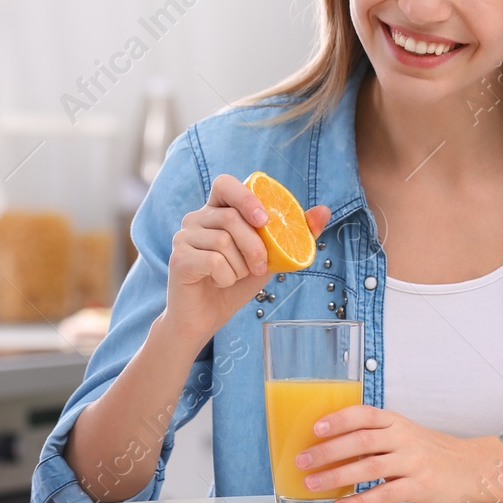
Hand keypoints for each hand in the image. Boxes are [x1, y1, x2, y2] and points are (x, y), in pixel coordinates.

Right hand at [161, 173, 330, 349]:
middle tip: (260, 267)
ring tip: (236, 276)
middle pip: (231, 217)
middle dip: (255, 246)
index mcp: (216, 211)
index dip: (246, 197)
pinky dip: (226, 277)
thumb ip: (294, 234)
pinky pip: (212, 261)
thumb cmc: (235, 283)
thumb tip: (324, 211)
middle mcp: (196, 218)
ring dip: (240, 266)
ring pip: (224, 241)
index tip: (265, 221)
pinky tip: (220, 283)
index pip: (225, 184)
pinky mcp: (178, 258)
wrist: (207, 318)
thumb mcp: (270, 257)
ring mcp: (184, 237)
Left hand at [293, 405, 502, 502]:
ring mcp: (413, 461)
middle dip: (327, 451)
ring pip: (369, 467)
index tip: (314, 428)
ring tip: (313, 484)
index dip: (338, 419)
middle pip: (361, 440)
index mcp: (396, 421)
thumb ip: (375, 437)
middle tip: (302, 461)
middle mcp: (404, 437)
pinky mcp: (420, 486)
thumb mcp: (404, 434)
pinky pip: (384, 494)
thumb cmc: (430, 451)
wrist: (472, 468)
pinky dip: (360, 501)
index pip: (363, 414)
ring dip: (337, 476)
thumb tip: (331, 445)